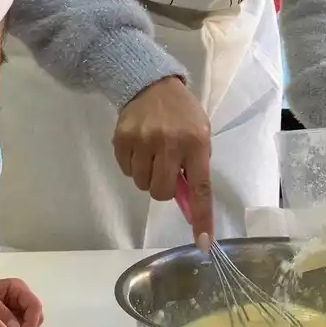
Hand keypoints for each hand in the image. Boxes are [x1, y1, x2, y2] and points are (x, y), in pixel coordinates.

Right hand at [113, 77, 213, 237]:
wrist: (150, 83)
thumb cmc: (182, 114)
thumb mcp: (199, 133)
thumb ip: (196, 166)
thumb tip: (189, 204)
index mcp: (196, 143)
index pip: (201, 188)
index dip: (202, 218)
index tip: (203, 243)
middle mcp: (169, 143)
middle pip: (162, 192)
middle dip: (163, 188)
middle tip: (165, 170)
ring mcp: (143, 141)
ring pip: (142, 184)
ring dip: (147, 176)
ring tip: (152, 154)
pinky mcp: (122, 139)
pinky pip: (127, 171)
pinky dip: (133, 166)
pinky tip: (139, 147)